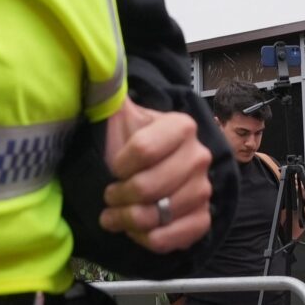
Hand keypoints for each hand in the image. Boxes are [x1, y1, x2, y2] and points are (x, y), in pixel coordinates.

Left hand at [99, 100, 212, 252]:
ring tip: (114, 216)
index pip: (142, 149)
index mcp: (182, 126)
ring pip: (159, 215)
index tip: (112, 167)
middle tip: (108, 197)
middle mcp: (199, 155)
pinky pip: (178, 236)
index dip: (119, 164)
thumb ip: (110, 94)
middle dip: (119, 197)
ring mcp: (204, 188)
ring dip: (129, 221)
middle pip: (148, 187)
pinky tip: (137, 231)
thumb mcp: (121, 117)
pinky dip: (152, 239)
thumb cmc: (133, 143)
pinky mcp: (204, 216)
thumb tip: (100, 66)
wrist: (155, 168)